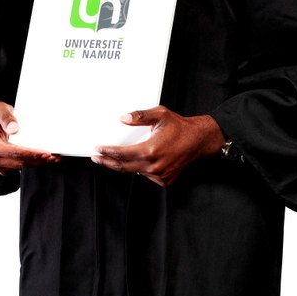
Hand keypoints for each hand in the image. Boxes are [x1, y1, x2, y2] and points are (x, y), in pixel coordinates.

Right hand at [0, 101, 60, 174]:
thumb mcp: (0, 109)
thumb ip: (6, 117)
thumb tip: (14, 128)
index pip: (14, 153)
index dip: (31, 154)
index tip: (45, 153)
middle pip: (20, 163)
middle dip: (39, 160)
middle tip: (54, 156)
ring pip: (23, 167)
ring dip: (39, 163)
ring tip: (54, 158)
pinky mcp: (5, 167)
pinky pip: (21, 167)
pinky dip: (34, 163)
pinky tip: (45, 159)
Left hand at [91, 106, 225, 186]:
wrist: (199, 141)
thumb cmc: (181, 127)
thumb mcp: (160, 114)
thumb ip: (140, 115)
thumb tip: (123, 118)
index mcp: (150, 150)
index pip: (121, 153)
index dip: (107, 152)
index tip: (98, 150)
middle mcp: (154, 166)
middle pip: (123, 167)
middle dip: (108, 162)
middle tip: (97, 158)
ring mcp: (160, 175)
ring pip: (135, 172)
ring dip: (125, 165)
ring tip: (116, 157)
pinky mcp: (165, 181)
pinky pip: (146, 176)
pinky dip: (141, 168)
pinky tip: (141, 160)